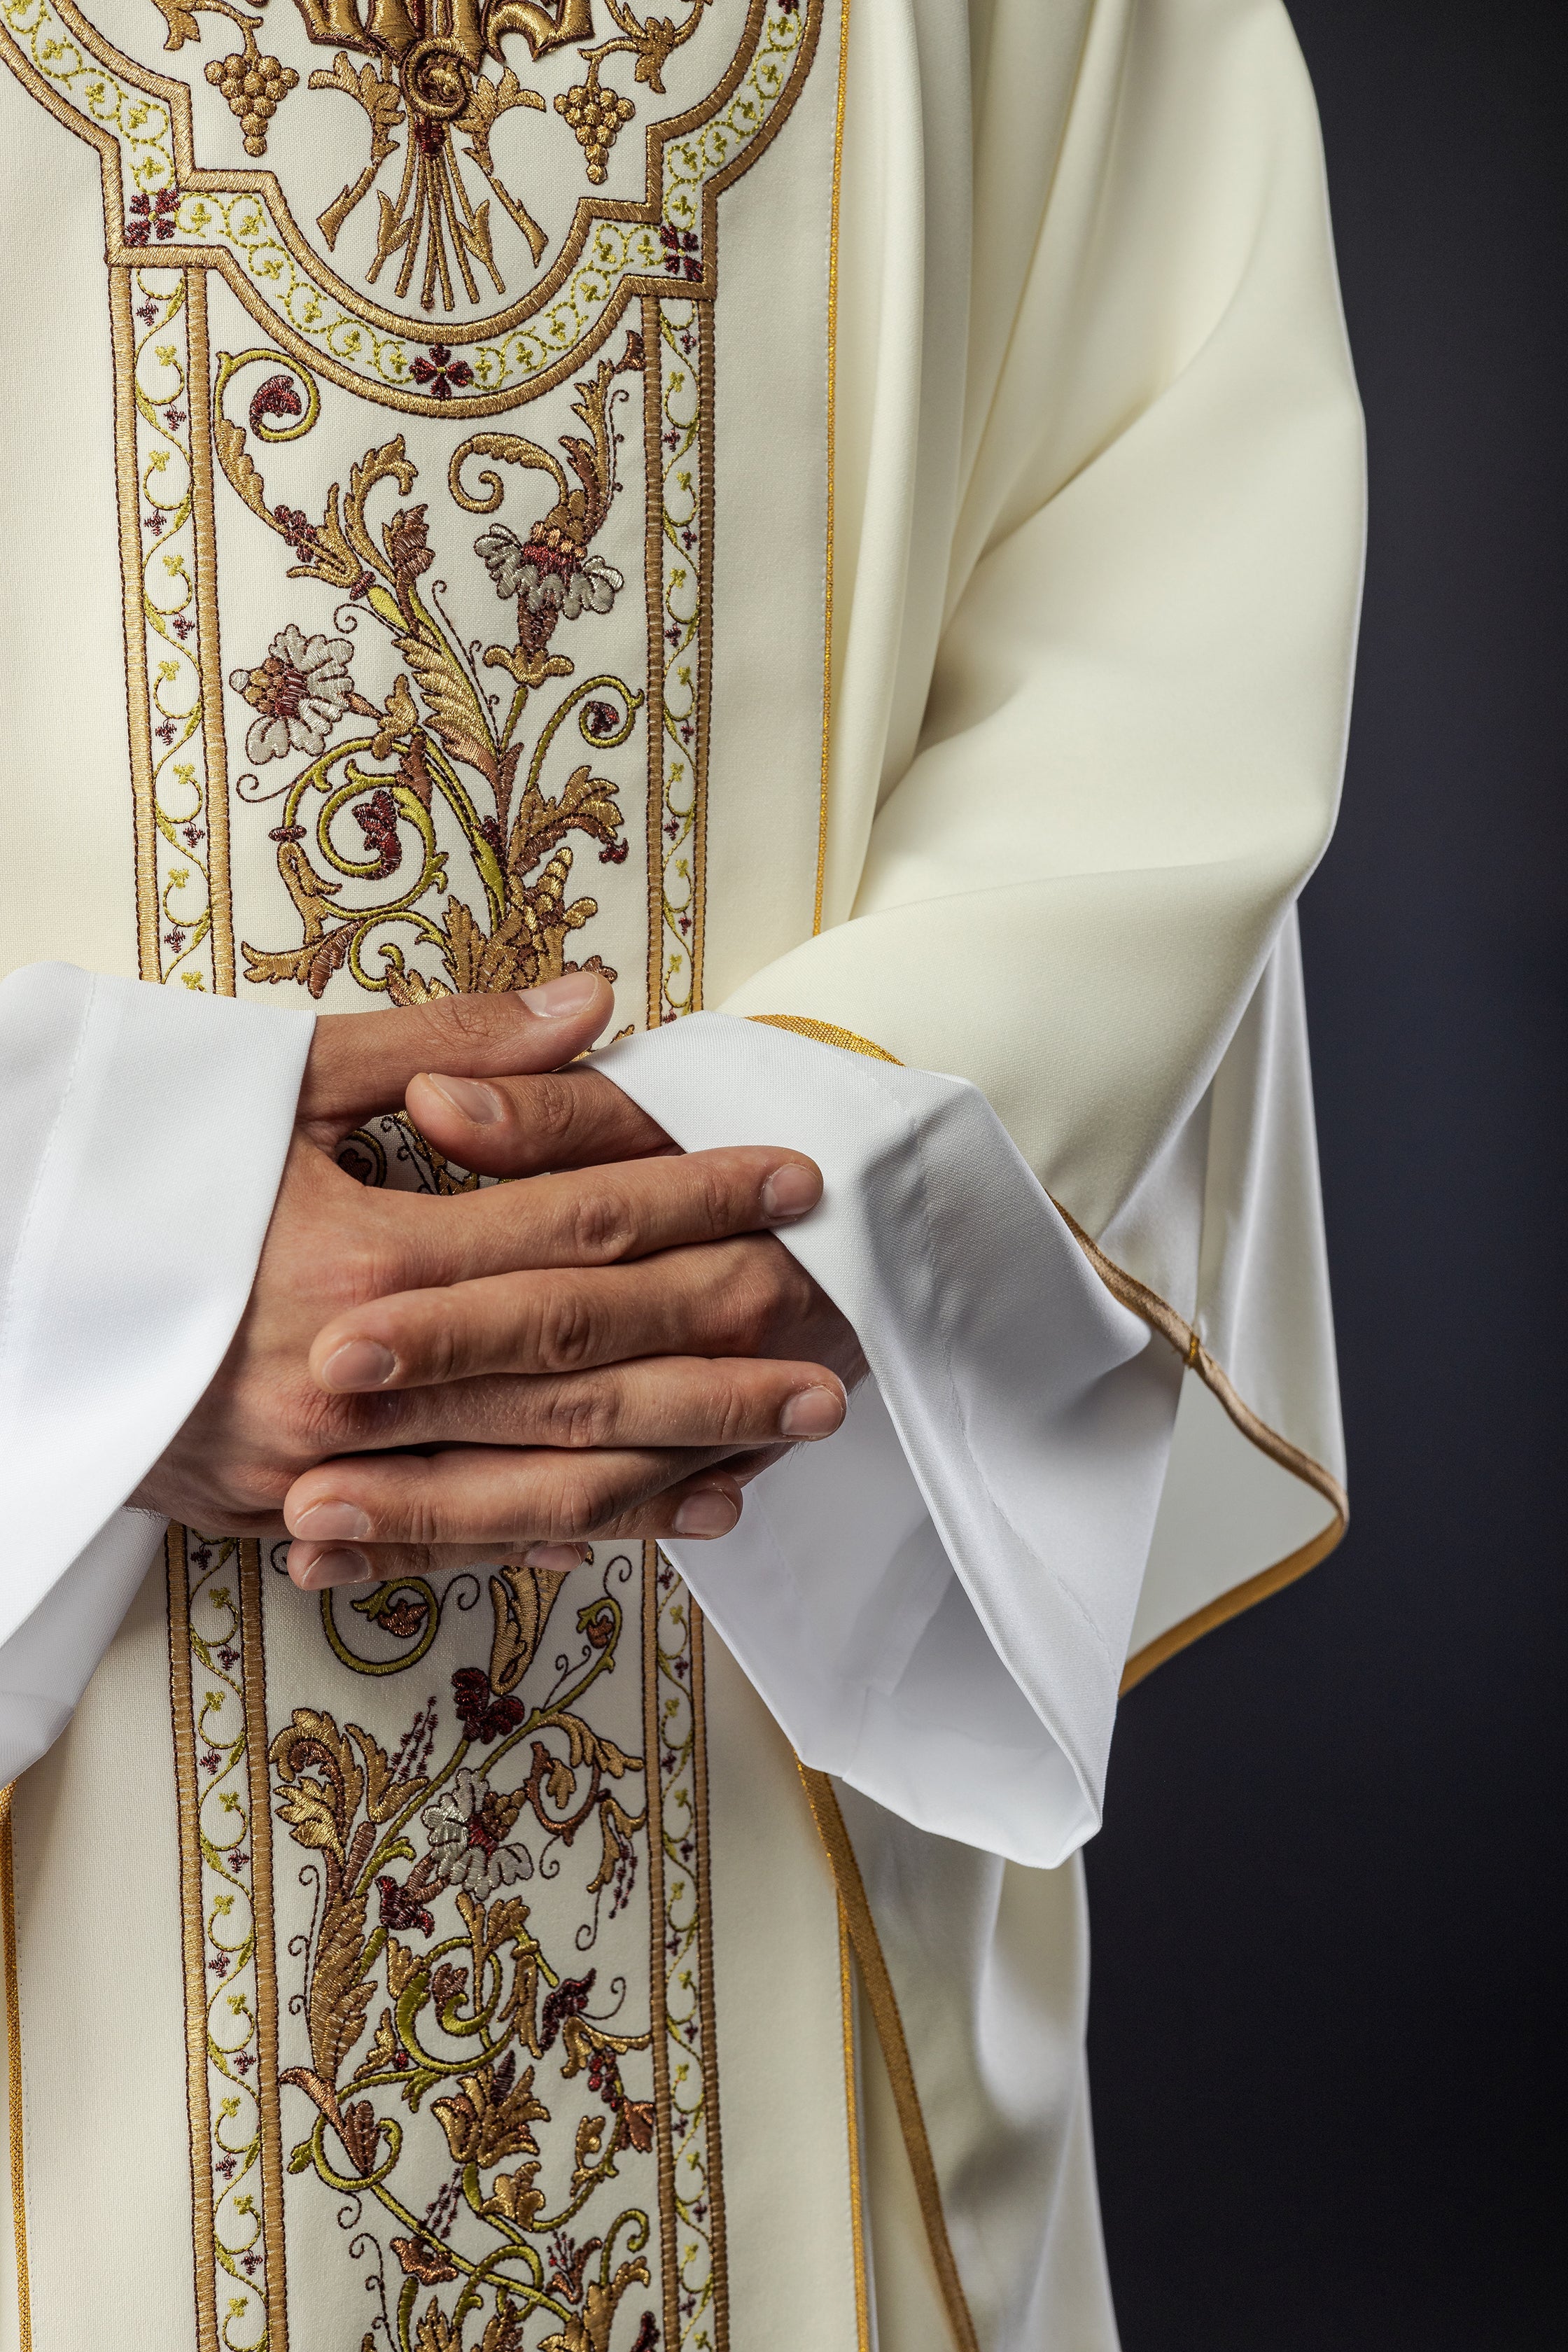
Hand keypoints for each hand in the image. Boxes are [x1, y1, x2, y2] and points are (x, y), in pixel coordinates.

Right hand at [132, 974, 855, 1579]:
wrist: (4, 1310)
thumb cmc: (143, 1179)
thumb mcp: (275, 1084)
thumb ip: (444, 1041)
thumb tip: (596, 999)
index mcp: (362, 1258)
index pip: (575, 1227)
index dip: (697, 1202)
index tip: (792, 1182)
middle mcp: (364, 1377)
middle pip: (585, 1359)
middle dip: (721, 1347)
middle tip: (833, 1337)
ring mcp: (333, 1469)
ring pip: (546, 1470)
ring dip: (680, 1453)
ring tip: (786, 1436)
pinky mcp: (305, 1519)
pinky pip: (468, 1537)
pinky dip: (575, 1532)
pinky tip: (665, 1518)